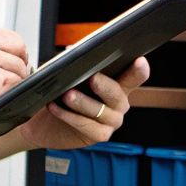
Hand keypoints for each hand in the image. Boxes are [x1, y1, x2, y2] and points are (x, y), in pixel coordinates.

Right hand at [0, 29, 30, 136]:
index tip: (19, 57)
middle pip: (18, 51)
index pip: (9, 36)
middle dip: (21, 65)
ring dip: (16, 82)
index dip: (18, 49)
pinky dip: (13, 93)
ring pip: (19, 70)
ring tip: (4, 91)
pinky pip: (16, 86)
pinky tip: (2, 98)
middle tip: (18, 76)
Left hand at [14, 56, 148, 151]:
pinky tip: (55, 108)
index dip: (139, 69)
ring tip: (67, 95)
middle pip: (117, 93)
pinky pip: (87, 125)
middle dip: (104, 85)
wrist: (45, 121)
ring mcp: (112, 120)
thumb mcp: (69, 75)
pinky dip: (69, 116)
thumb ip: (77, 64)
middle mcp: (119, 103)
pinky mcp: (100, 135)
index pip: (135, 76)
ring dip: (82, 102)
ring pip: (99, 111)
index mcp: (118, 84)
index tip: (140, 61)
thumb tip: (72, 51)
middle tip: (92, 78)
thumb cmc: (61, 94)